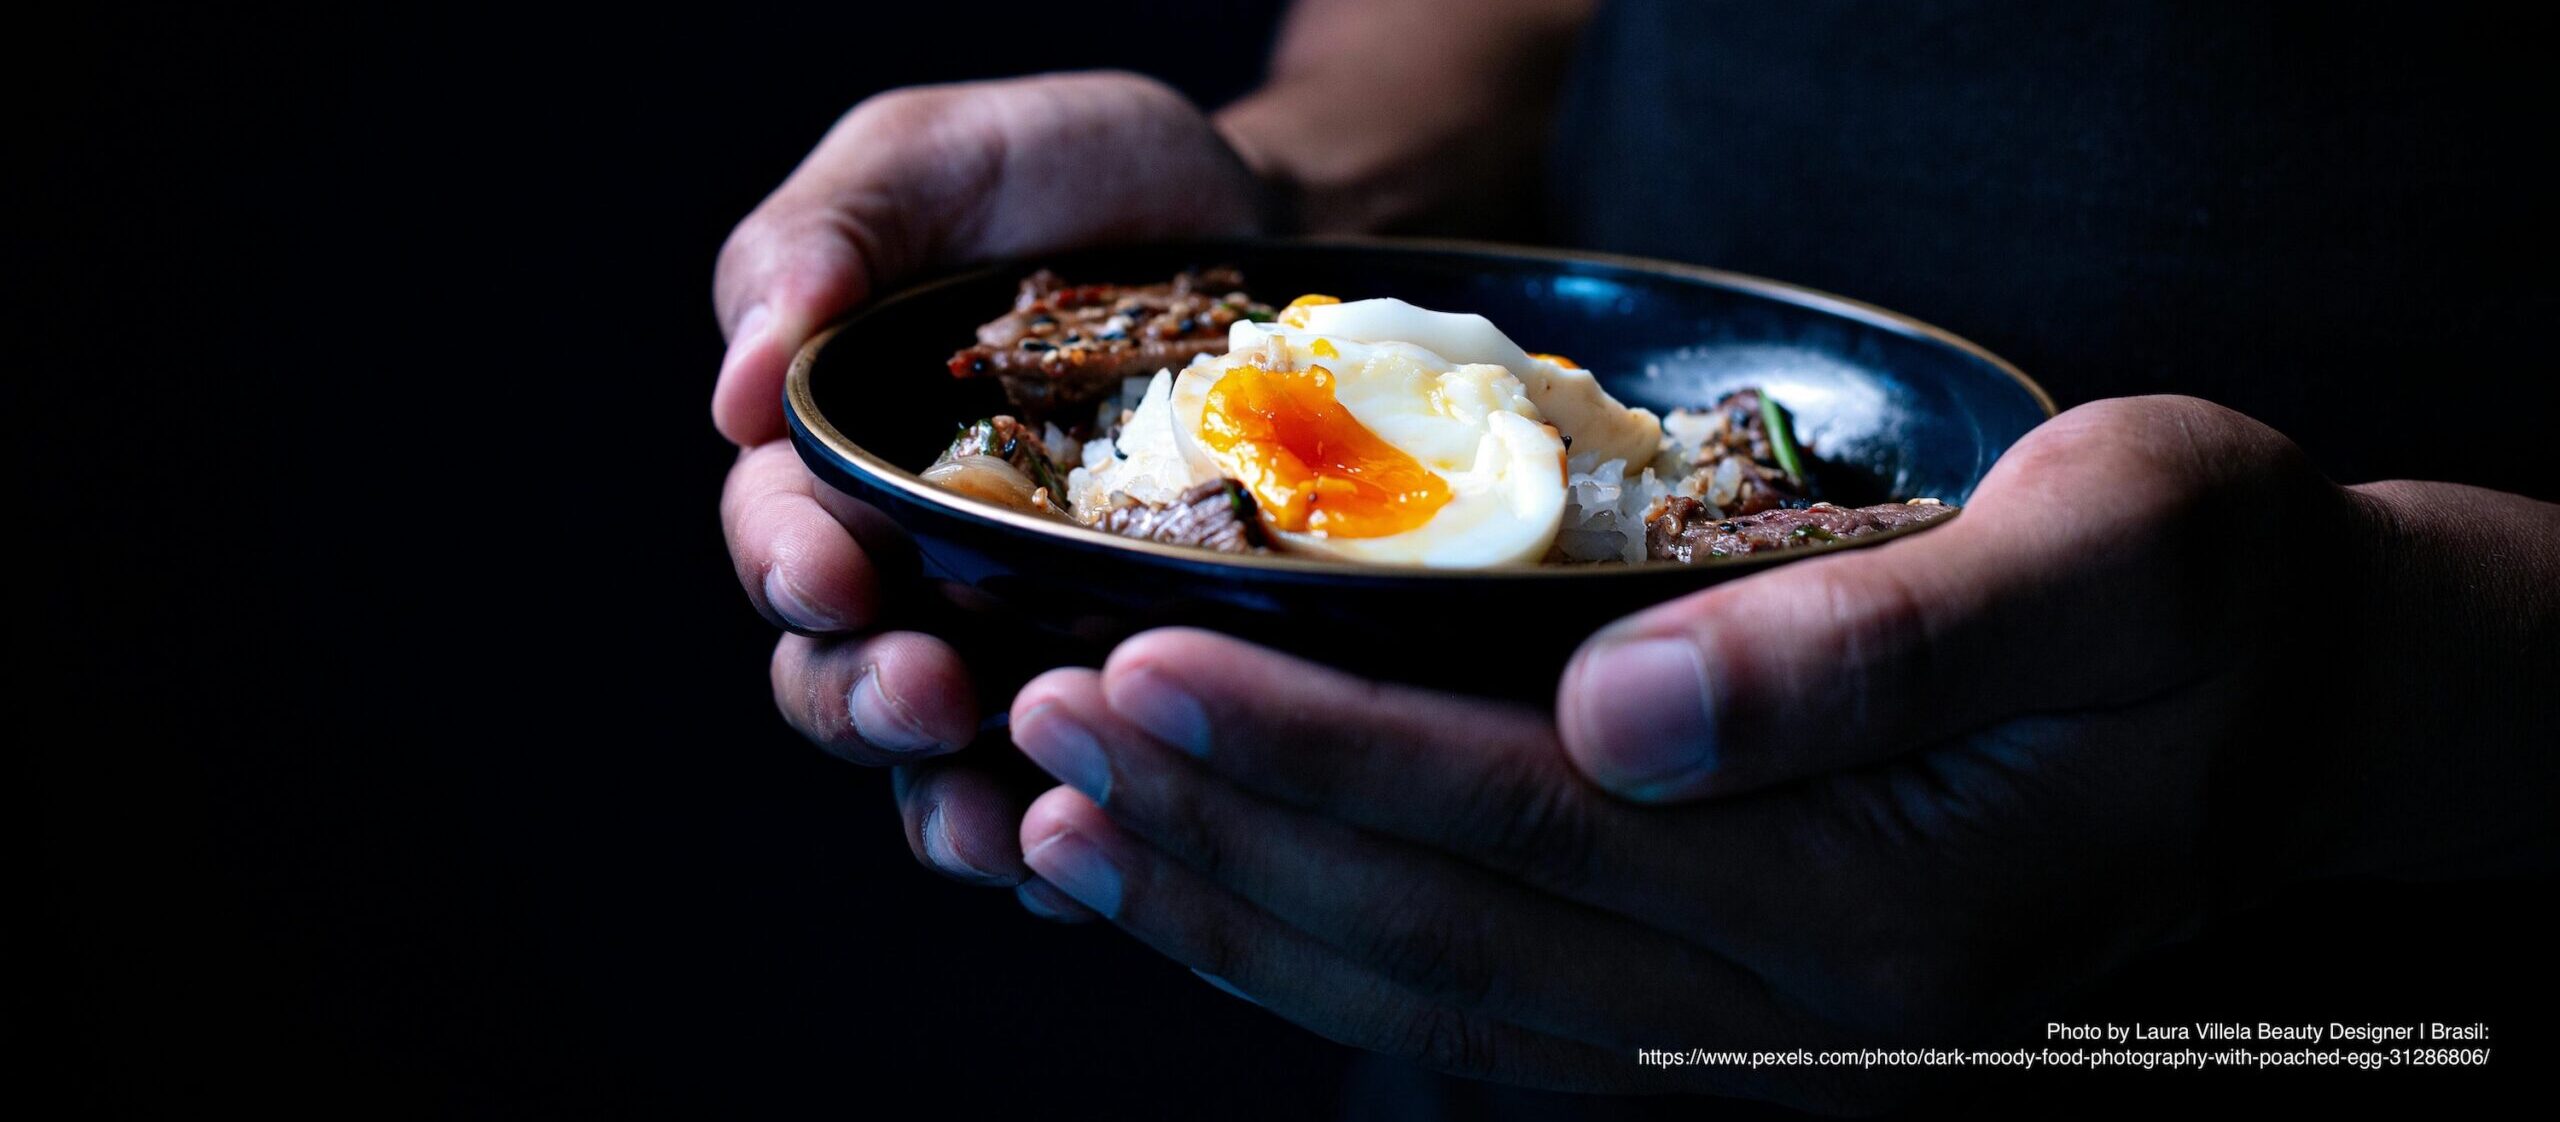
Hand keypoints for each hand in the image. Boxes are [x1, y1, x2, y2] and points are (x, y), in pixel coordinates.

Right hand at [713, 72, 1263, 898]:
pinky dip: (1096, 827)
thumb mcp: (940, 158)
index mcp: (838, 463)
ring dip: (964, 804)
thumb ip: (826, 238)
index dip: (791, 572)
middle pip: (843, 681)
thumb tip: (736, 383)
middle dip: (868, 704)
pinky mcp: (1139, 682)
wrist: (1268, 222)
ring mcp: (1026, 641)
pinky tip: (1122, 836)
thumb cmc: (1080, 178)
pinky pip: (1099, 785)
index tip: (835, 579)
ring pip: (954, 767)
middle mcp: (915, 574)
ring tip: (1013, 822)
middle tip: (930, 696)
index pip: (780, 542)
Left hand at [999, 396, 2434, 1109]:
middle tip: (1052, 727)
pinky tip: (1219, 894)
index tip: (1146, 660)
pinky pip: (1496, 1018)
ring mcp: (1767, 1062)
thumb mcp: (2118, 555)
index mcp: (1893, 910)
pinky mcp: (1738, 1040)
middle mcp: (1810, 1030)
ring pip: (1446, 1006)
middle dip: (1234, 831)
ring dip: (1244, 914)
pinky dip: (1335, 958)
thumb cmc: (2219, 597)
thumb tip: (1618, 711)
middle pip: (1454, 934)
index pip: (1535, 828)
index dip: (1320, 750)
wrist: (2312, 709)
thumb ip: (1873, 645)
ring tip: (1074, 824)